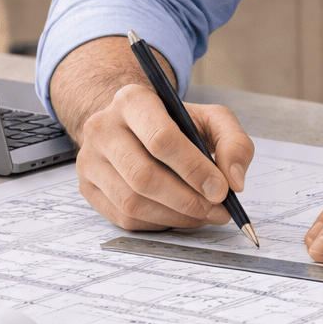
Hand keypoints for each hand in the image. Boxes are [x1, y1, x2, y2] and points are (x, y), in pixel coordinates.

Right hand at [75, 83, 254, 231]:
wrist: (132, 125)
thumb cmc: (174, 123)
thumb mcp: (210, 119)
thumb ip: (233, 142)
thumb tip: (234, 181)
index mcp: (132, 100)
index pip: (161, 139)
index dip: (194, 169)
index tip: (221, 189)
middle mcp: (102, 127)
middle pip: (144, 175)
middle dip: (187, 200)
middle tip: (217, 209)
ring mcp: (89, 160)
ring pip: (132, 201)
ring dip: (175, 216)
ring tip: (203, 214)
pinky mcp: (88, 188)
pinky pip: (124, 217)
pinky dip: (159, 223)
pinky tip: (179, 215)